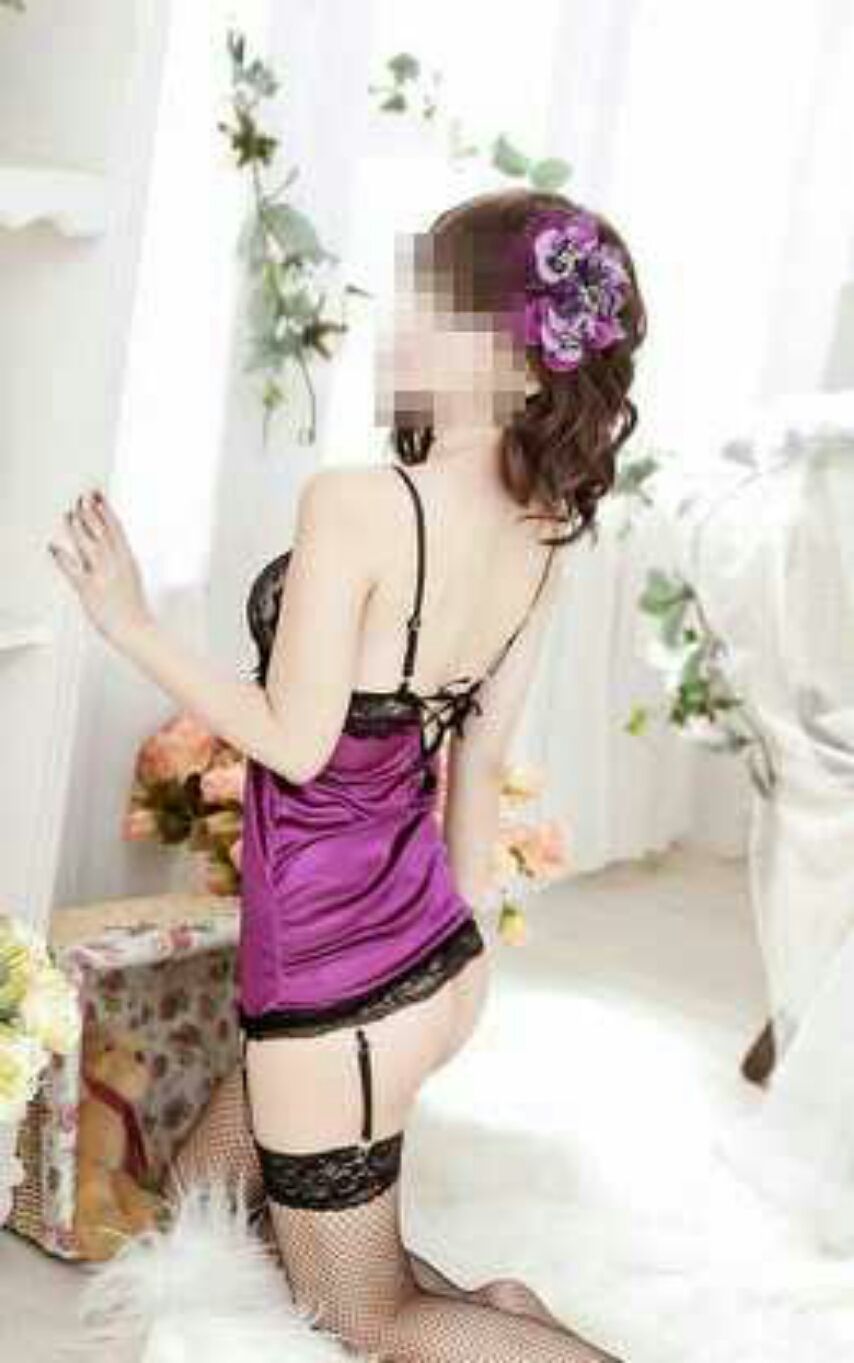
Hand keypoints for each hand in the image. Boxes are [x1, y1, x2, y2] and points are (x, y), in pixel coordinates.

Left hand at [48, 489, 152, 641]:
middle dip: (90, 512)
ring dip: (77, 527)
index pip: (116, 528)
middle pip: (101, 531)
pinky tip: (54, 547)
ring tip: (69, 514)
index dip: (105, 509)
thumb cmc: (133, 606)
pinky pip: (72, 568)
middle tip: (81, 499)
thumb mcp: (131, 574)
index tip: (97, 496)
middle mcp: (115, 564)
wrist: (135, 629)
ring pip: (87, 544)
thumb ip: (118, 557)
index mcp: (127, 559)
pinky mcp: (88, 588)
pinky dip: (61, 556)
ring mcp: (101, 575)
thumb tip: (106, 542)